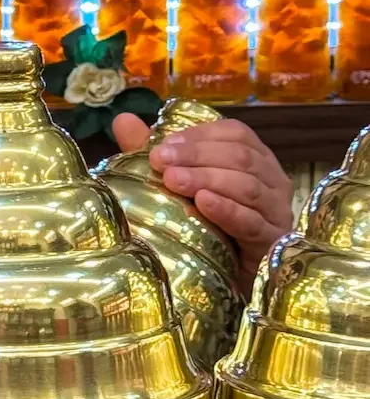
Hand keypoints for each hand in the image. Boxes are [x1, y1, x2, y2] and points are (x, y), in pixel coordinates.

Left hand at [110, 112, 294, 284]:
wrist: (227, 278)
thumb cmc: (205, 224)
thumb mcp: (175, 184)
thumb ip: (153, 152)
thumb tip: (122, 120)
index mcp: (254, 158)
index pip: (234, 133)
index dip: (198, 136)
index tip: (162, 145)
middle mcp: (272, 179)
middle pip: (240, 157)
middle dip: (197, 156)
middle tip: (160, 162)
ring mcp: (276, 210)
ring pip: (247, 186)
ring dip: (208, 179)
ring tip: (173, 181)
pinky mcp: (273, 240)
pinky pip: (252, 222)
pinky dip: (227, 210)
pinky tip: (204, 204)